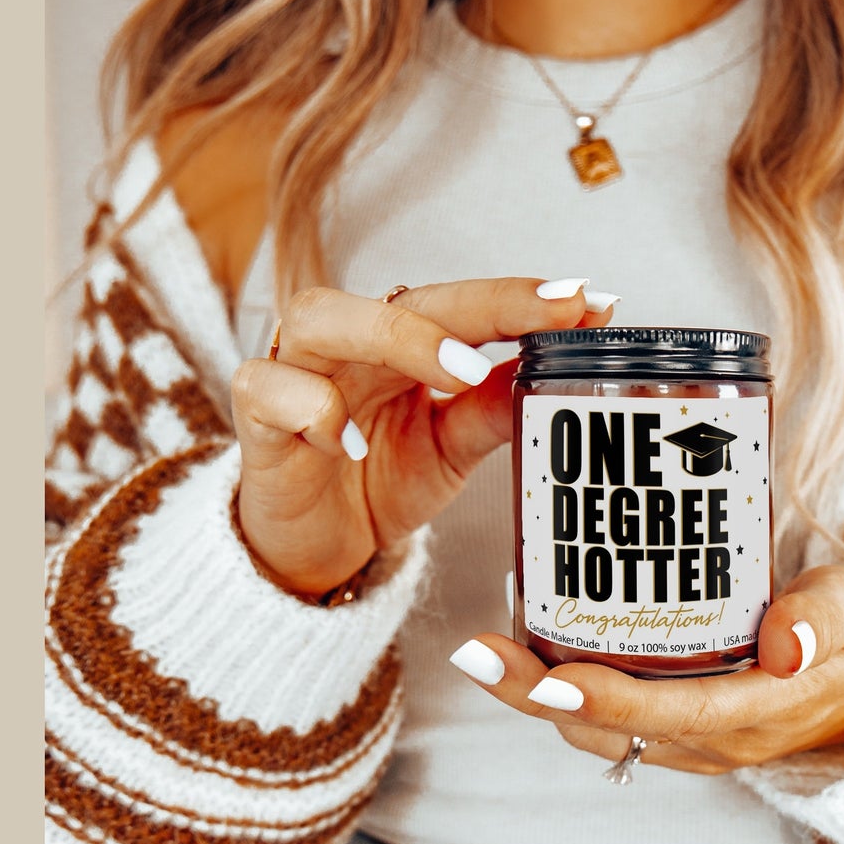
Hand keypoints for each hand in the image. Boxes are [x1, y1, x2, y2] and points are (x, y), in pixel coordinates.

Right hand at [233, 277, 613, 595]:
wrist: (316, 545)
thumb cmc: (378, 478)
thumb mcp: (451, 446)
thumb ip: (496, 405)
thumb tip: (565, 365)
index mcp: (400, 343)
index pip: (463, 306)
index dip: (522, 300)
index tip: (587, 300)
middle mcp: (349, 343)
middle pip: (402, 297)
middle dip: (480, 305)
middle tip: (548, 319)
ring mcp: (296, 373)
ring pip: (322, 316)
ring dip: (397, 338)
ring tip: (461, 374)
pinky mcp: (256, 418)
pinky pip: (268, 389)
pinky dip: (311, 410)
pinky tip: (345, 442)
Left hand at [453, 564, 843, 772]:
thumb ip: (824, 622)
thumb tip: (780, 645)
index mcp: (756, 711)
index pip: (665, 713)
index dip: (600, 699)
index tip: (542, 676)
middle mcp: (713, 738)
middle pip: (605, 729)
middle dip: (532, 696)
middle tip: (473, 648)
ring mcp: (694, 741)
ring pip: (598, 730)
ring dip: (537, 695)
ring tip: (490, 640)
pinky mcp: (684, 728)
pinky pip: (611, 719)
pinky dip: (567, 689)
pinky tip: (540, 641)